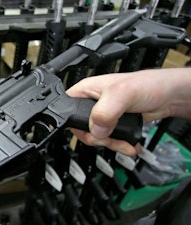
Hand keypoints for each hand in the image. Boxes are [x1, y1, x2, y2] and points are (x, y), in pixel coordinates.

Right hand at [66, 68, 190, 154]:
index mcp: (85, 90)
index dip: (76, 124)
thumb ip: (105, 112)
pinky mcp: (113, 124)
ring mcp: (102, 115)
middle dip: (97, 139)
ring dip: (110, 144)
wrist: (167, 97)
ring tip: (124, 144)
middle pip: (81, 129)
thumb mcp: (122, 94)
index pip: (66, 111)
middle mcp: (91, 103)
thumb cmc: (146, 85)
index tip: (92, 131)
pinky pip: (108, 140)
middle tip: (110, 138)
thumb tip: (96, 129)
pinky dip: (118, 145)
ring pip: (95, 137)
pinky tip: (128, 144)